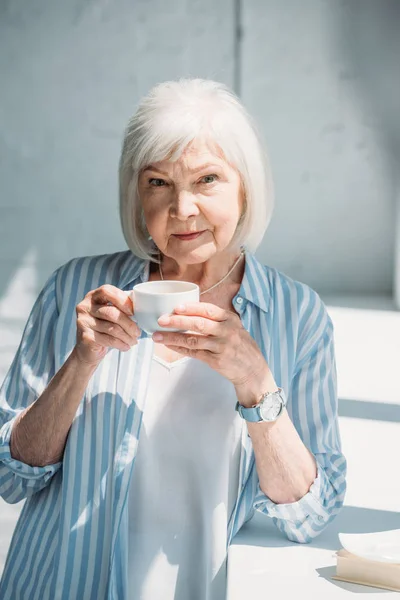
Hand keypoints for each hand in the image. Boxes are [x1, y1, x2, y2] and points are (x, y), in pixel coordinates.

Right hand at [75, 285, 140, 365]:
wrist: (87, 350)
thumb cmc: (103, 328)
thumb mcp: (110, 314)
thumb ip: (120, 306)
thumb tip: (140, 305)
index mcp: (92, 297)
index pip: (106, 291)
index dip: (122, 299)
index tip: (133, 312)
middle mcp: (84, 307)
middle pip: (111, 312)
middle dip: (129, 324)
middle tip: (138, 332)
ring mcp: (83, 322)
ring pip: (112, 328)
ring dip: (127, 336)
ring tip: (134, 341)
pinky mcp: (85, 337)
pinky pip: (109, 339)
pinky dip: (121, 344)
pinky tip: (126, 346)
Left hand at [152, 302, 268, 387]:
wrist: (253, 369)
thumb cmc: (239, 345)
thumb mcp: (234, 327)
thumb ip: (216, 320)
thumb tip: (189, 312)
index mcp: (230, 319)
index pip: (209, 310)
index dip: (192, 307)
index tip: (177, 306)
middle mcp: (227, 331)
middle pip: (199, 324)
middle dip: (177, 321)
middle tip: (161, 319)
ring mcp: (222, 347)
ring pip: (193, 340)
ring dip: (173, 338)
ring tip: (157, 335)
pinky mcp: (216, 361)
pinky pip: (194, 353)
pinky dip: (180, 349)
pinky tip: (169, 346)